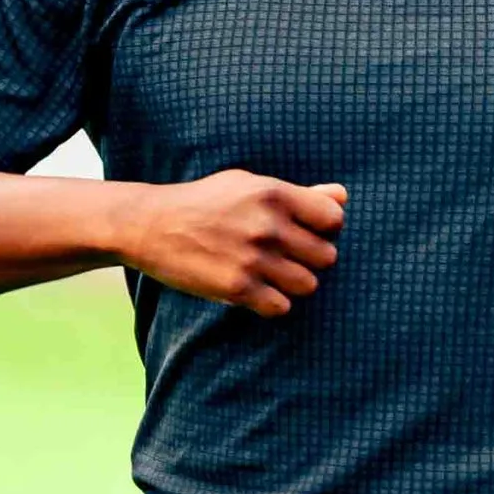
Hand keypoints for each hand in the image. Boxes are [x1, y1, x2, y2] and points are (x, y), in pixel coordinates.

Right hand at [114, 170, 346, 315]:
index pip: (333, 218)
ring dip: (293, 283)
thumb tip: (343, 197)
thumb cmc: (205, 203)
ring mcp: (253, 259)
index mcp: (273, 194)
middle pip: (326, 257)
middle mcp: (267, 226)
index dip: (325, 228)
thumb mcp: (248, 186)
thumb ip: (298, 194)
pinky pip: (281, 307)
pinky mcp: (237, 288)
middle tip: (285, 256)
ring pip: (308, 285)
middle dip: (309, 259)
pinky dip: (272, 303)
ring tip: (270, 274)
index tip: (306, 231)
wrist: (151, 225)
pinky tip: (256, 291)